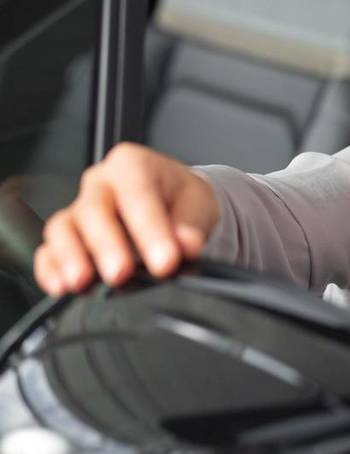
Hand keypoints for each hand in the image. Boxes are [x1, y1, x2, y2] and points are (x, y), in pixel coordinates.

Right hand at [33, 143, 218, 295]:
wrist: (173, 203)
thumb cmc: (180, 198)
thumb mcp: (198, 204)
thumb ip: (192, 225)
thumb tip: (187, 245)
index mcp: (133, 165)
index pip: (137, 194)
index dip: (150, 229)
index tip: (165, 261)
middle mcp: (100, 183)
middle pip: (94, 211)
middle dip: (107, 245)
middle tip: (121, 274)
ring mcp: (79, 209)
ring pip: (63, 229)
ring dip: (71, 257)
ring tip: (83, 283)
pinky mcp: (67, 237)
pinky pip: (48, 251)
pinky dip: (51, 270)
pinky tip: (61, 288)